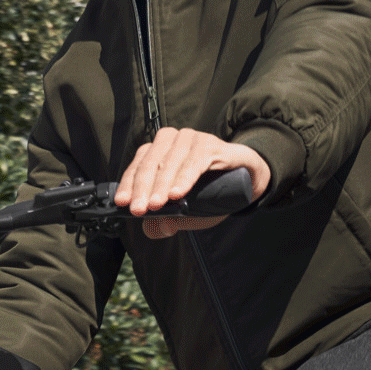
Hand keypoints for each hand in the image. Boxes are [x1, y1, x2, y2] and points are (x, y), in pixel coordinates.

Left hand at [114, 129, 270, 238]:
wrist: (248, 180)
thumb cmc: (213, 191)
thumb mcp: (188, 211)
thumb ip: (169, 219)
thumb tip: (152, 229)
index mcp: (160, 151)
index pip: (138, 165)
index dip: (129, 184)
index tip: (122, 203)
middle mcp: (173, 140)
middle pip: (150, 163)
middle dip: (142, 188)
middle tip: (139, 210)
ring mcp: (192, 140)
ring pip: (170, 161)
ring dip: (162, 184)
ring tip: (156, 205)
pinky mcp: (211, 145)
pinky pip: (194, 161)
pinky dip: (185, 178)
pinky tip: (177, 194)